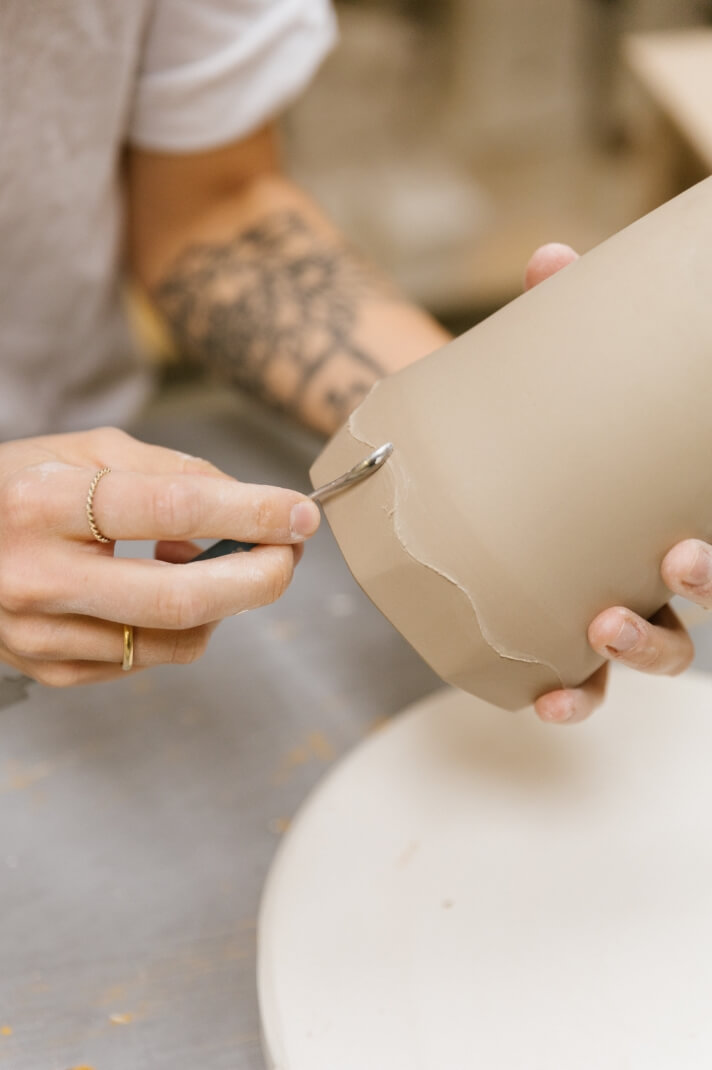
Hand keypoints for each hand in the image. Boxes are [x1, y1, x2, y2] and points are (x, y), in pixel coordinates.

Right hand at [0, 427, 319, 684]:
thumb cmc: (20, 486)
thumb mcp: (86, 451)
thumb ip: (172, 472)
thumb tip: (252, 506)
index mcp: (43, 504)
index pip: (171, 510)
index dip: (251, 513)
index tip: (299, 514)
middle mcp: (37, 577)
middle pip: (181, 598)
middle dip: (259, 578)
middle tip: (289, 553)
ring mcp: (40, 635)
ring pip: (174, 641)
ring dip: (223, 603)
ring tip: (215, 560)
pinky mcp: (51, 669)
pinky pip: (147, 658)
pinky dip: (181, 625)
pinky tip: (167, 587)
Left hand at [524, 244, 703, 724]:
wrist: (506, 470)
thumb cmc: (563, 431)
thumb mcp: (571, 382)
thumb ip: (570, 325)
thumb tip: (547, 260)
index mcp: (679, 505)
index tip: (703, 534)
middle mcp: (671, 566)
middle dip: (709, 589)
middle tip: (681, 557)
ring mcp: (632, 609)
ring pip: (663, 650)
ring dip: (645, 648)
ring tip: (603, 624)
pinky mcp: (576, 641)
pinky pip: (590, 686)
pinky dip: (576, 698)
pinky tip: (549, 701)